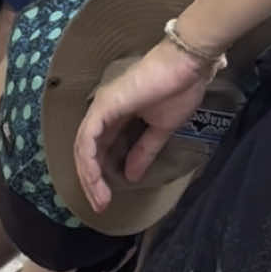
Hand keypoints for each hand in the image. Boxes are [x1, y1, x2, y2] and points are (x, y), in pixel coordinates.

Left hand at [74, 40, 211, 213]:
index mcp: (116, 117)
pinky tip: (96, 180)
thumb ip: (144, 151)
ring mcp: (101, 108)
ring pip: (83, 148)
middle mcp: (103, 112)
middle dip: (91, 181)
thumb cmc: (177, 90)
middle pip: (86, 152)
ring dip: (89, 177)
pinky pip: (88, 139)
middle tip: (100, 205)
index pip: (99, 149)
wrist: (187, 66)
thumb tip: (132, 176)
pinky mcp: (104, 106)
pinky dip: (89, 162)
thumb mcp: (160, 130)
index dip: (100, 175)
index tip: (107, 199)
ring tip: (99, 199)